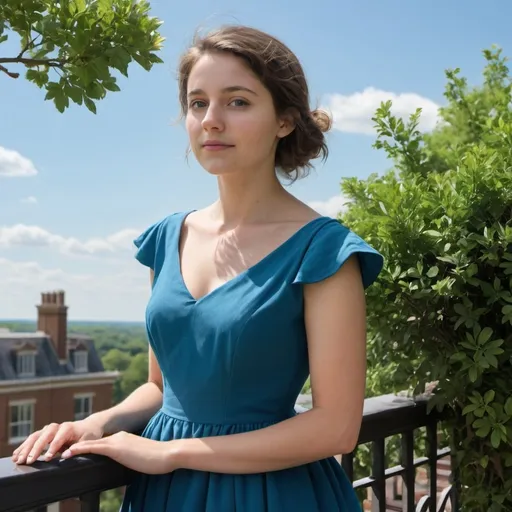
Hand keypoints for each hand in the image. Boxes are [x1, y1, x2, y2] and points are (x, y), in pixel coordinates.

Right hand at [12, 417, 103, 464]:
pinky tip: (16, 454)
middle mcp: (57, 427)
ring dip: (26, 448)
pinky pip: (33, 439)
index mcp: (68, 428)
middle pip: (44, 436)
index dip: (52, 448)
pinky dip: (24, 446)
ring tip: (18, 459)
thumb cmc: (89, 435)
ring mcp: (50, 429)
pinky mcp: (45, 433)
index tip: (47, 458)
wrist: (89, 426)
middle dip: (35, 449)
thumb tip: (65, 455)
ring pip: (35, 436)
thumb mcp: (87, 441)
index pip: (58, 438)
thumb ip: (77, 448)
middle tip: (28, 461)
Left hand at [61, 431, 179, 474]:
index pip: (101, 444)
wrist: (166, 453)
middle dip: (76, 447)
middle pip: (93, 442)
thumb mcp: (140, 458)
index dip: (86, 448)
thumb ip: (130, 459)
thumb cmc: (157, 459)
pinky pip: (94, 448)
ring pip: (90, 444)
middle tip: (59, 452)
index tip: (73, 452)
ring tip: (58, 453)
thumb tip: (127, 468)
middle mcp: (118, 437)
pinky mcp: (116, 448)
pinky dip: (79, 449)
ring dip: (73, 448)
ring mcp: (117, 441)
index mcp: (123, 439)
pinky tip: (68, 453)